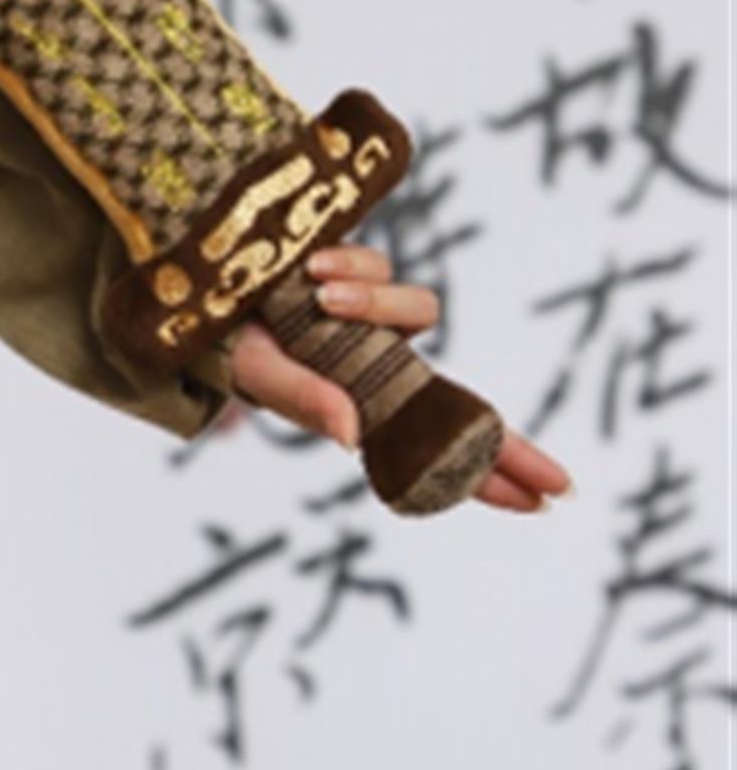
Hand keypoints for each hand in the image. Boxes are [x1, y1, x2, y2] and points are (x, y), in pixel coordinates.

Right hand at [229, 243, 573, 513]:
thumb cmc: (232, 344)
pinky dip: (351, 270)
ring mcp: (376, 315)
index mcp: (362, 400)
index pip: (435, 445)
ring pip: (421, 311)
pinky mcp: (361, 272)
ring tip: (318, 298)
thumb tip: (352, 435)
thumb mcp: (263, 377)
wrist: (209, 289)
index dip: (491, 471)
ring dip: (375, 304)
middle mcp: (381, 360)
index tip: (547, 501)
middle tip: (559, 483)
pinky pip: (380, 268)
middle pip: (461, 398)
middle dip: (508, 442)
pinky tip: (311, 270)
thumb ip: (305, 402)